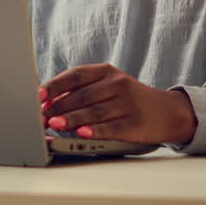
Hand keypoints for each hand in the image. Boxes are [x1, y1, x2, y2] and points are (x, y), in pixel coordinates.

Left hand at [38, 63, 197, 144]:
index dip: (55, 85)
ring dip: (70, 119)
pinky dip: (94, 130)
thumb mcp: (109, 86)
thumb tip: (49, 102)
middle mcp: (117, 84)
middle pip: (82, 95)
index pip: (76, 75)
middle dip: (58, 107)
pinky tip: (81, 133)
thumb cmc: (129, 99)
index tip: (38, 95)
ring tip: (53, 125)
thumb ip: (82, 90)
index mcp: (106, 71)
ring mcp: (126, 103)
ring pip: (93, 112)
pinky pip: (110, 127)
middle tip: (40, 117)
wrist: (166, 112)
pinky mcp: (134, 123)